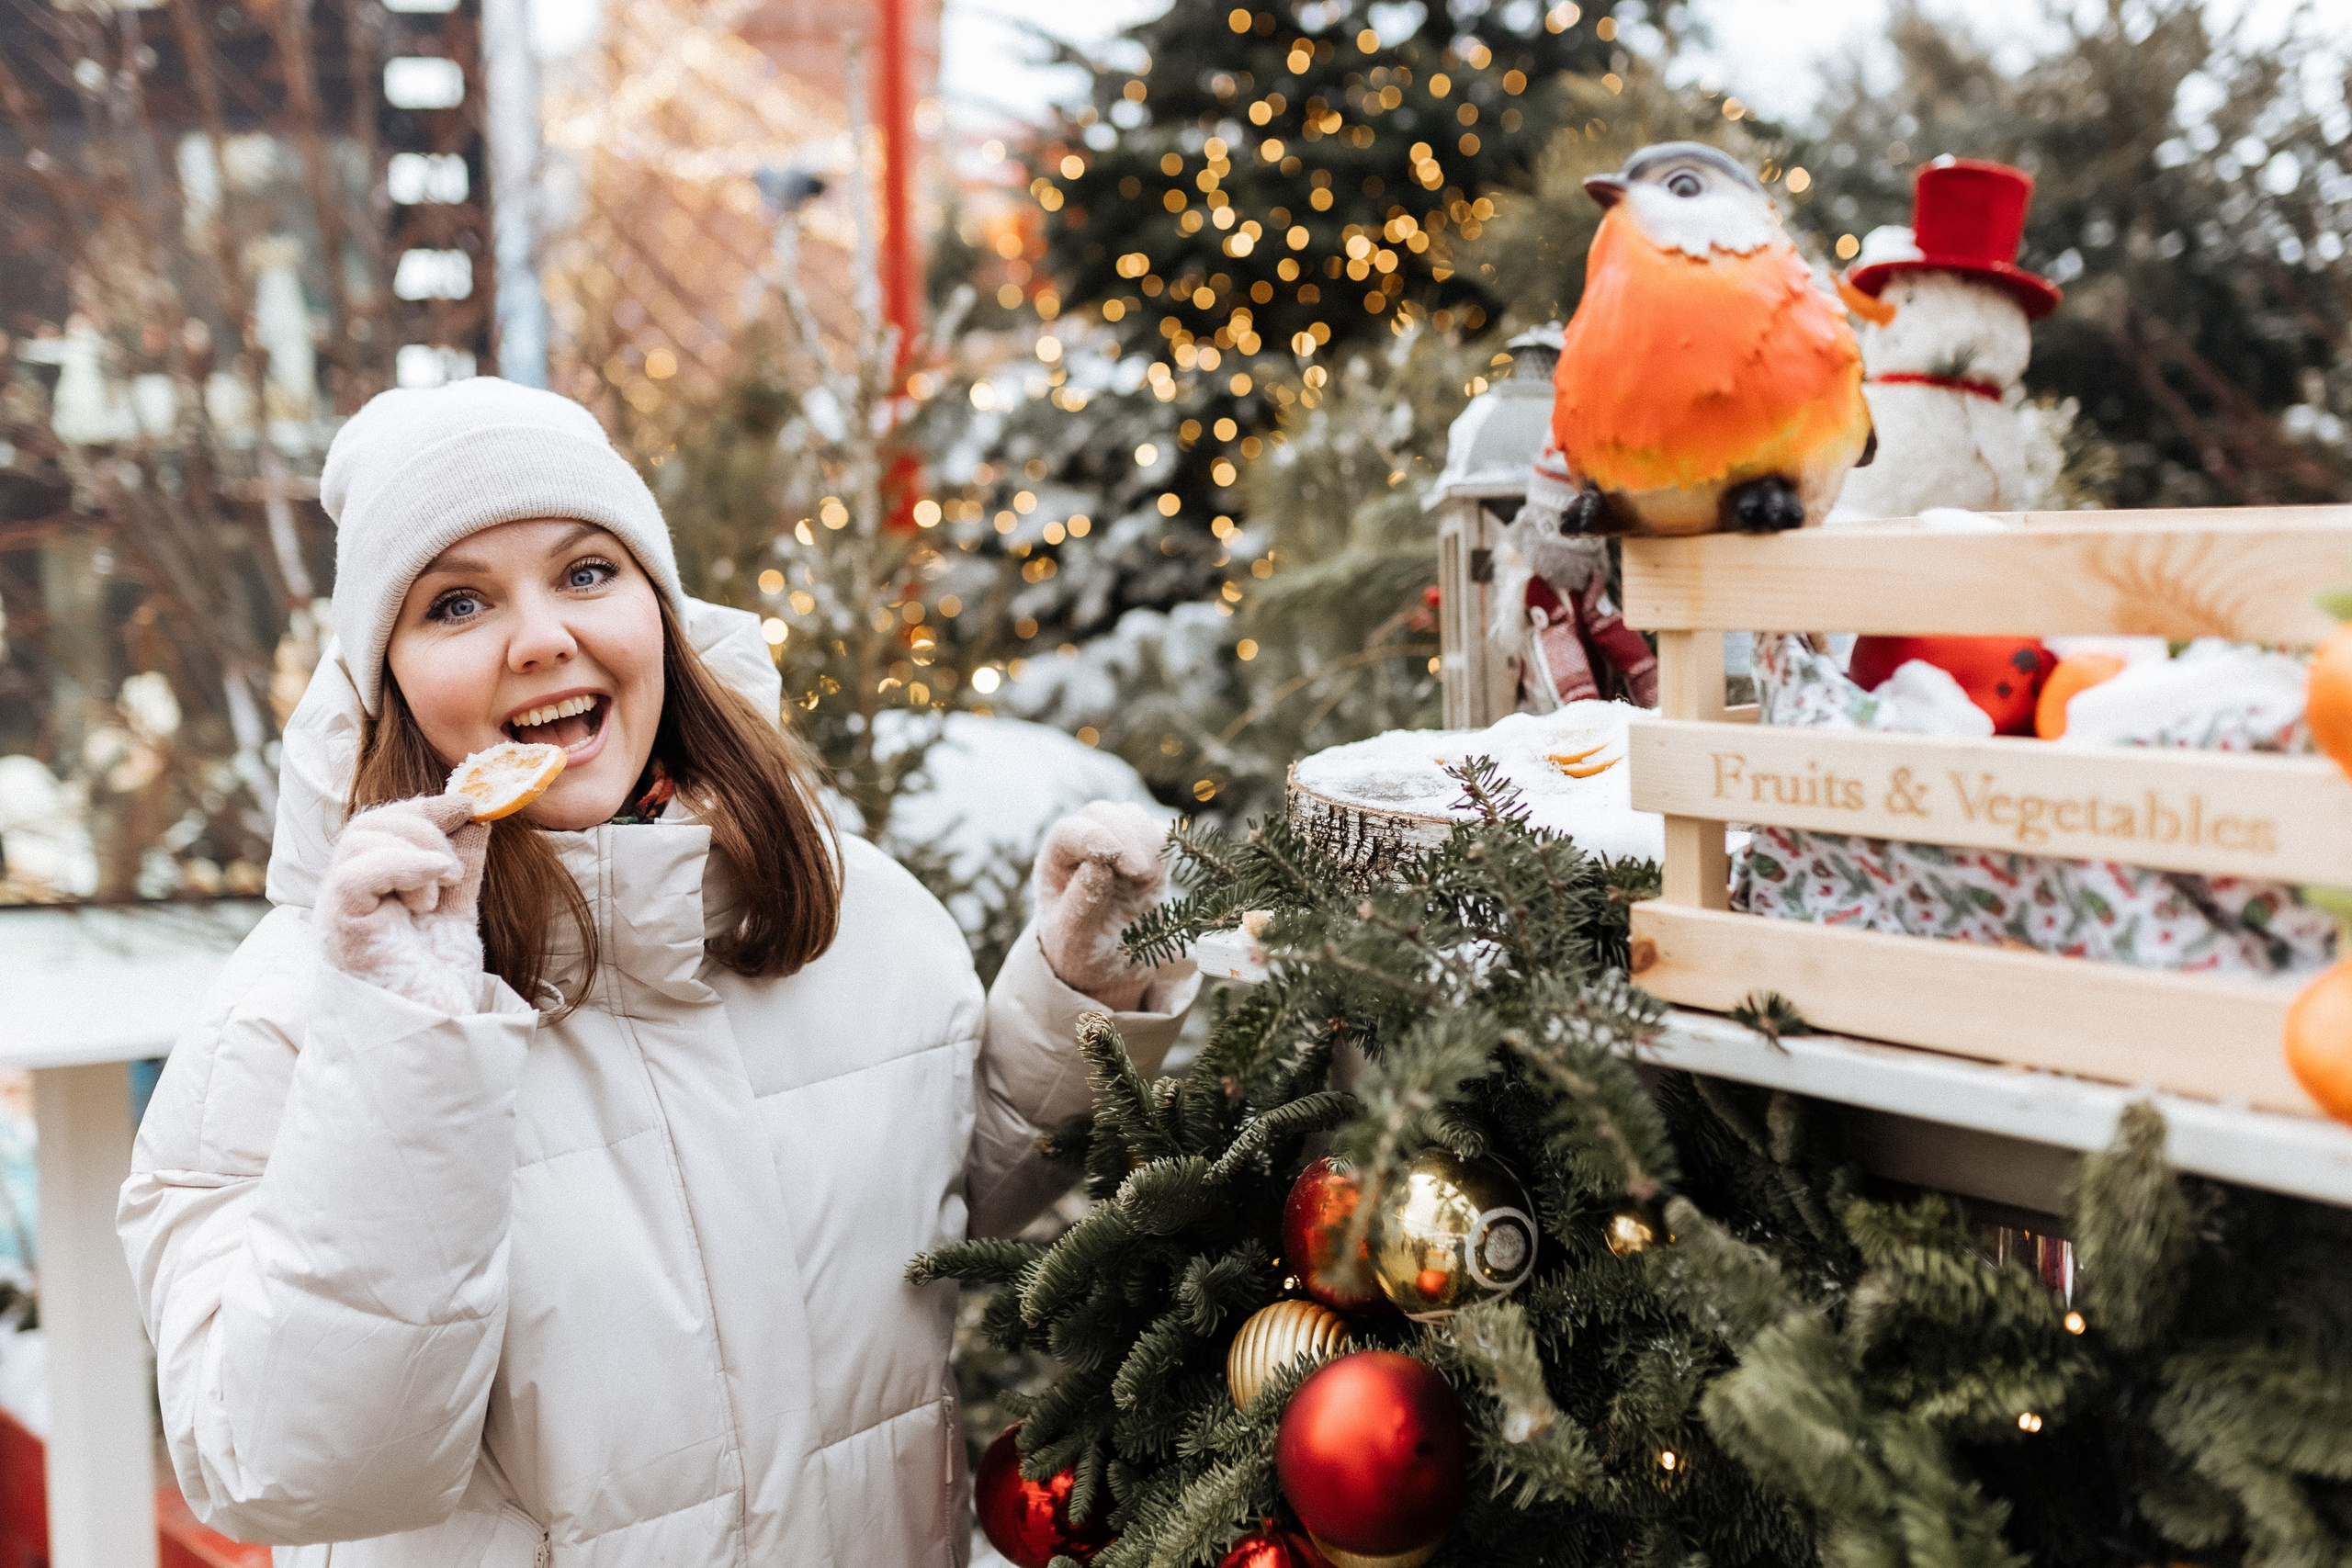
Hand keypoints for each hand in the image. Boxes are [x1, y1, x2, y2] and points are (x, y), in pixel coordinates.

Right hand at [317, 795, 490, 1013]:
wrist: (434, 1034)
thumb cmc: (436, 985)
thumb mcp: (457, 914)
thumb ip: (461, 870)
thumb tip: (476, 821)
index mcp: (373, 888)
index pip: (384, 825)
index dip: (425, 806)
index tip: (469, 803)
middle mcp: (350, 895)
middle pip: (371, 825)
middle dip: (422, 825)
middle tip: (454, 867)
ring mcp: (340, 910)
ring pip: (362, 840)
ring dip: (416, 850)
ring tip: (440, 890)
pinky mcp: (342, 928)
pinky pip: (357, 874)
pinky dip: (402, 863)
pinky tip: (436, 878)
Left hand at [1035, 801, 1168, 1011]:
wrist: (1106, 964)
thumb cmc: (1080, 951)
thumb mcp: (1074, 938)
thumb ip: (1082, 903)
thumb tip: (1098, 864)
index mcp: (1054, 861)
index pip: (1068, 831)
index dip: (1093, 838)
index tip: (1115, 858)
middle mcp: (1082, 844)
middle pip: (1102, 813)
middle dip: (1125, 835)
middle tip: (1141, 873)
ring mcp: (1116, 844)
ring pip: (1132, 816)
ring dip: (1146, 840)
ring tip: (1147, 881)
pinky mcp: (1146, 852)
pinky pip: (1158, 833)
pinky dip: (1164, 847)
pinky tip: (1158, 877)